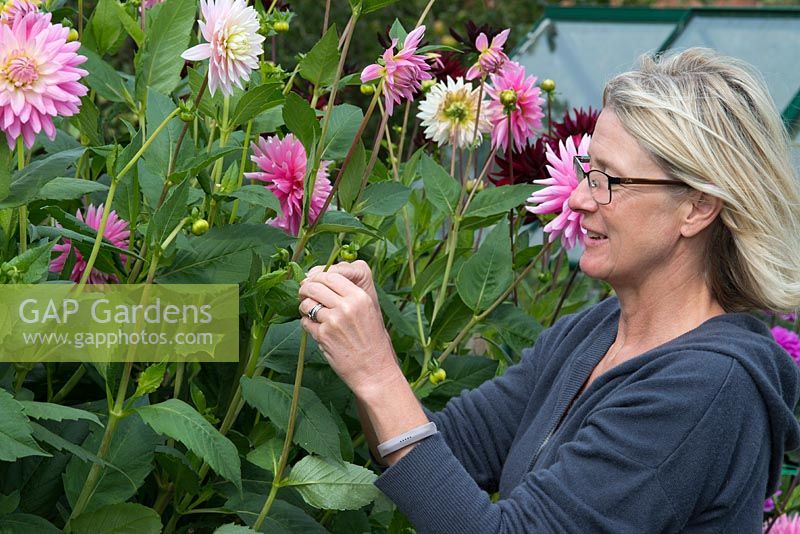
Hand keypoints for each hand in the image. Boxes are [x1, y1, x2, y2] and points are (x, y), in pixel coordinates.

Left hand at [299, 267, 400, 395]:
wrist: (374, 371)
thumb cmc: (373, 343)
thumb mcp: (368, 312)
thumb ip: (349, 296)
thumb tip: (323, 283)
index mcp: (360, 297)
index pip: (330, 276)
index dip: (317, 277)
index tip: (312, 281)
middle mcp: (346, 306)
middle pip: (315, 286)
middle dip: (305, 289)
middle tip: (304, 294)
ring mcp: (333, 321)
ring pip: (307, 304)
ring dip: (304, 307)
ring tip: (310, 313)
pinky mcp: (323, 336)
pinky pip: (306, 322)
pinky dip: (307, 324)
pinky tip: (315, 329)